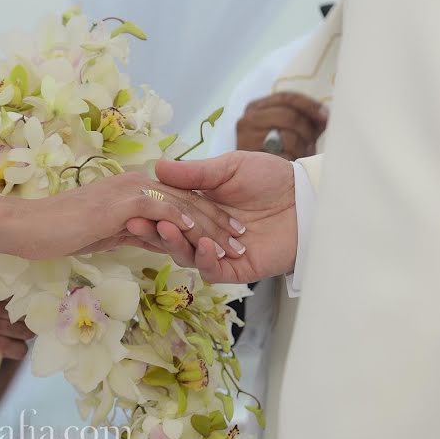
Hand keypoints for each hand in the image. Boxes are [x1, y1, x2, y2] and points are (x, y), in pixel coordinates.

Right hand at [0, 172, 246, 260]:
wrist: (31, 226)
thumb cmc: (63, 230)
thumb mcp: (109, 233)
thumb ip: (136, 230)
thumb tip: (161, 239)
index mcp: (136, 188)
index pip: (181, 202)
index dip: (207, 219)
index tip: (229, 236)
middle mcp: (138, 183)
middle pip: (189, 201)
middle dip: (218, 222)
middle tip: (242, 240)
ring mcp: (131, 190)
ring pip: (182, 205)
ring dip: (209, 225)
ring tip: (232, 242)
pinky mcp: (122, 201)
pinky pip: (159, 207)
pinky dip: (181, 219)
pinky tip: (198, 234)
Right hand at [127, 152, 296, 282]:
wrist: (307, 197)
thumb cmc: (270, 177)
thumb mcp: (229, 167)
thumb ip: (195, 173)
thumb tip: (157, 166)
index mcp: (199, 207)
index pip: (168, 213)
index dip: (151, 212)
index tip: (133, 206)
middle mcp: (205, 231)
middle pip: (173, 238)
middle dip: (156, 230)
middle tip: (140, 221)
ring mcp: (220, 252)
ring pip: (187, 256)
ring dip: (176, 244)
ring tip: (168, 228)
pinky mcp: (237, 270)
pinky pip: (213, 272)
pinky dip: (205, 261)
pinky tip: (204, 247)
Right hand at [237, 92, 327, 158]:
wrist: (250, 178)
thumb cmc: (274, 151)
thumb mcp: (288, 129)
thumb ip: (306, 119)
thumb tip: (327, 115)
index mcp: (256, 107)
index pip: (287, 98)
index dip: (310, 105)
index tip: (326, 116)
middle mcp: (247, 120)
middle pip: (289, 116)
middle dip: (307, 130)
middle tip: (312, 143)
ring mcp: (247, 139)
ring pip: (288, 137)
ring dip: (301, 147)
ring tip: (302, 155)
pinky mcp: (252, 160)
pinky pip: (284, 157)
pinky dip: (294, 160)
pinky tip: (293, 163)